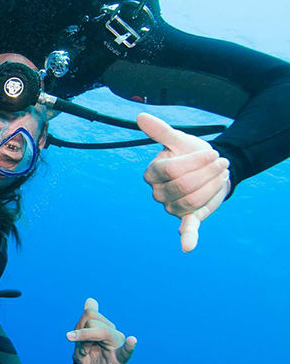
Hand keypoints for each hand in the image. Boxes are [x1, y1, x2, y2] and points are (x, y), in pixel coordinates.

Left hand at [67, 298, 135, 363]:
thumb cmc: (90, 353)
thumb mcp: (82, 336)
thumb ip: (87, 319)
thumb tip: (90, 300)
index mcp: (105, 326)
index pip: (90, 313)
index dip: (79, 324)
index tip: (74, 336)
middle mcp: (114, 332)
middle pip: (92, 321)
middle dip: (81, 334)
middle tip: (82, 347)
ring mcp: (119, 344)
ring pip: (101, 331)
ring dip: (85, 344)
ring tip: (86, 352)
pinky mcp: (121, 358)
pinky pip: (126, 351)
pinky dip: (129, 346)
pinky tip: (132, 340)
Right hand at [137, 113, 229, 251]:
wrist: (209, 167)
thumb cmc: (190, 152)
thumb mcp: (179, 141)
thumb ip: (160, 131)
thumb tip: (141, 116)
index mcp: (153, 173)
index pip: (173, 170)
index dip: (196, 162)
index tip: (214, 153)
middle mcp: (158, 192)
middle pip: (184, 186)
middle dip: (208, 173)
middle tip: (222, 162)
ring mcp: (172, 206)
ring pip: (193, 200)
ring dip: (213, 186)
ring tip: (222, 174)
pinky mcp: (187, 217)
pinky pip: (186, 228)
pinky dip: (188, 238)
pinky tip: (188, 247)